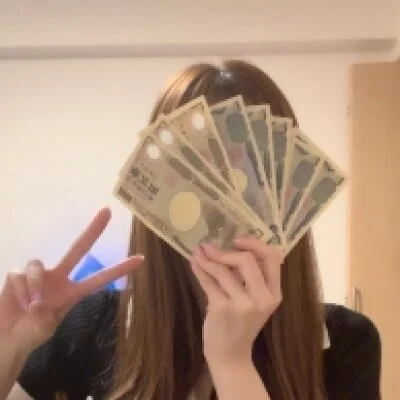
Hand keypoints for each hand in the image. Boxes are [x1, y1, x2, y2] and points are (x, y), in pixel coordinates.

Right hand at [0, 208, 143, 354]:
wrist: (6, 337)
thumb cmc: (30, 334)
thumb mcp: (43, 330)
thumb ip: (44, 318)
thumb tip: (39, 302)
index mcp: (72, 292)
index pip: (99, 278)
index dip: (119, 269)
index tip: (140, 258)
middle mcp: (59, 277)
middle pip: (78, 248)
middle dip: (93, 230)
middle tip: (107, 210)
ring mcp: (39, 274)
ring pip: (37, 265)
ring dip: (33, 286)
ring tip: (30, 306)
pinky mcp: (17, 274)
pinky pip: (18, 275)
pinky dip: (18, 290)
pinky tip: (17, 302)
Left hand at [190, 237, 281, 369]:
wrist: (231, 355)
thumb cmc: (241, 324)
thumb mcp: (254, 301)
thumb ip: (249, 276)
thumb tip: (228, 244)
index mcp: (274, 293)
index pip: (273, 258)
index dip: (255, 244)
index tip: (237, 239)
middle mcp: (262, 299)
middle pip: (247, 260)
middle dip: (226, 251)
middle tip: (210, 246)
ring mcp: (242, 305)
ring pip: (223, 270)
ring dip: (207, 258)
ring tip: (198, 252)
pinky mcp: (222, 309)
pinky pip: (208, 281)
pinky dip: (199, 269)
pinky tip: (194, 264)